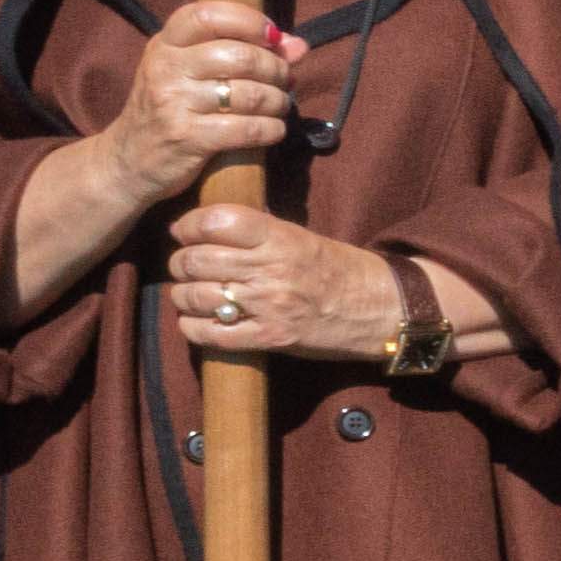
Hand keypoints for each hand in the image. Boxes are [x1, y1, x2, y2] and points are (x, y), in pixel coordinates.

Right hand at [107, 0, 298, 209]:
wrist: (126, 160)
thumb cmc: (170, 109)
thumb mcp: (191, 73)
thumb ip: (241, 51)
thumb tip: (298, 45)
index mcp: (165, 44)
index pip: (207, 15)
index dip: (249, 21)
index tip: (272, 38)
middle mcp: (165, 68)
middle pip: (241, 56)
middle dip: (276, 69)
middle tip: (284, 81)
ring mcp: (173, 103)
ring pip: (250, 93)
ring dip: (278, 101)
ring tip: (279, 106)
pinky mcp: (187, 137)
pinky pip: (247, 128)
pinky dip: (272, 130)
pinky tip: (273, 130)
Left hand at [163, 202, 413, 369]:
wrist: (380, 308)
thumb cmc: (337, 269)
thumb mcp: (299, 237)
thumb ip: (256, 233)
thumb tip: (205, 229)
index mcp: (280, 239)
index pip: (215, 222)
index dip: (189, 225)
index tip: (185, 232)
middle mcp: (271, 271)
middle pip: (194, 260)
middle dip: (180, 263)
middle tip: (186, 266)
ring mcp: (268, 307)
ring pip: (193, 297)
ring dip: (183, 296)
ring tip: (192, 294)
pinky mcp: (268, 338)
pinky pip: (208, 333)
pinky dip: (192, 327)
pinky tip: (199, 321)